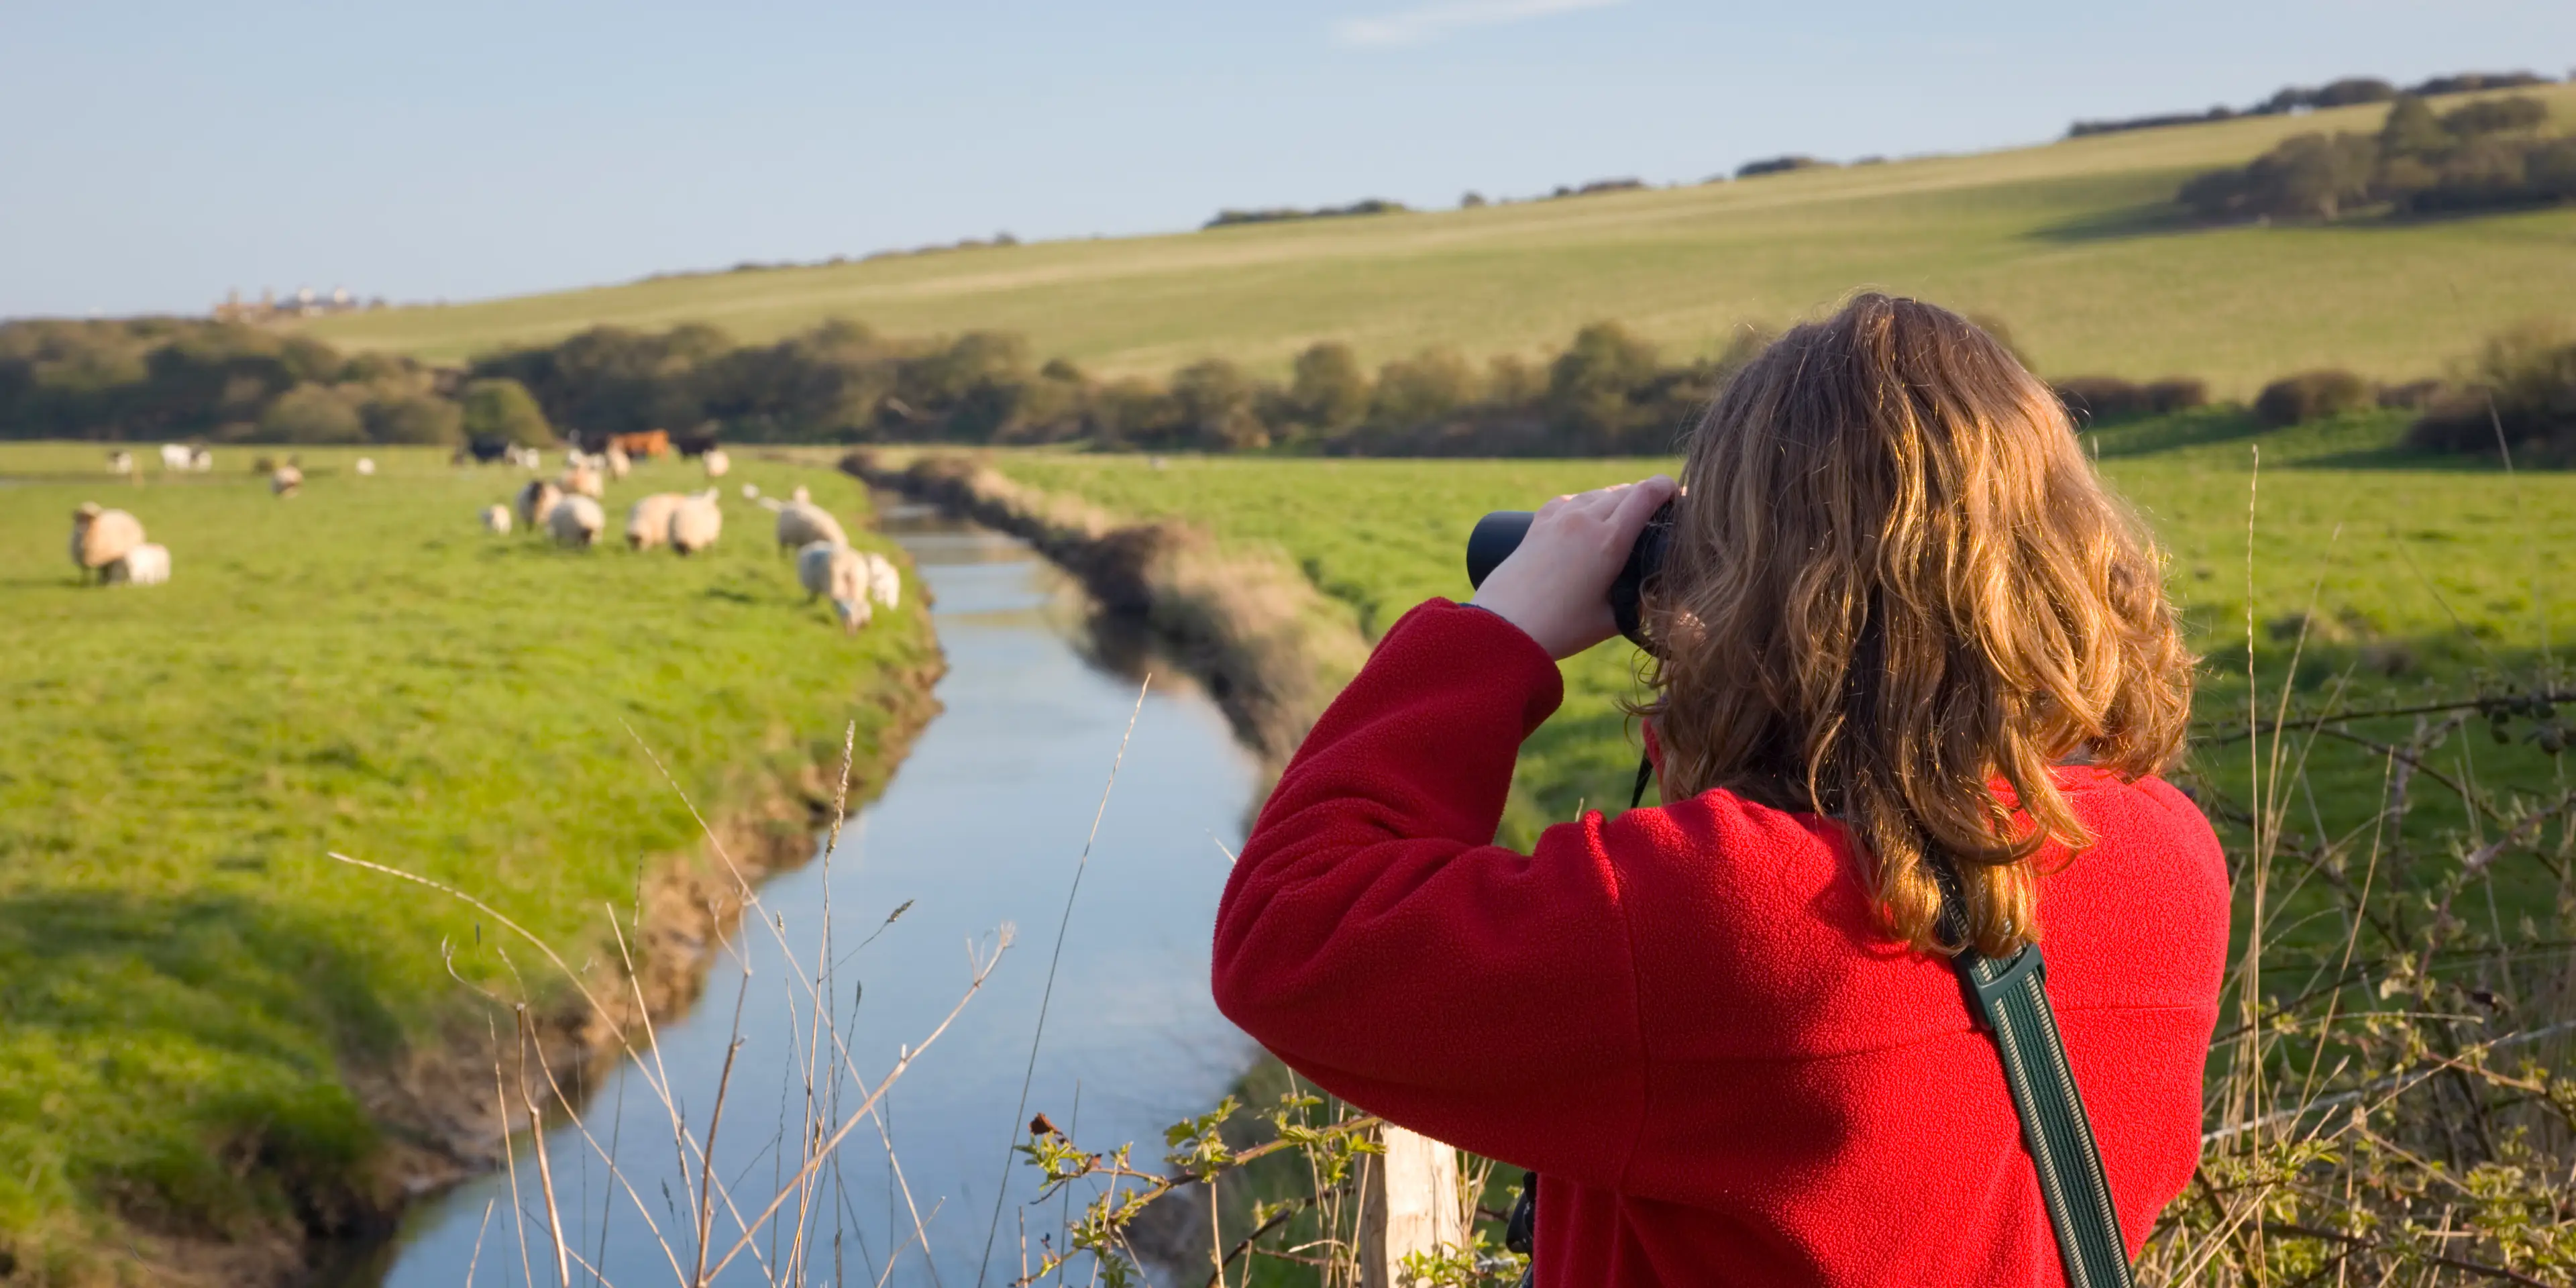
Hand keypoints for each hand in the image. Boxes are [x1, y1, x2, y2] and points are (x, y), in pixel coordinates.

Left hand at [1470, 475, 1677, 658]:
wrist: (1503, 626)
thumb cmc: (1559, 629)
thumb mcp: (1610, 620)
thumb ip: (1638, 606)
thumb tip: (1656, 600)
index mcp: (1609, 540)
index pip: (1647, 494)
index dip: (1669, 488)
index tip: (1680, 497)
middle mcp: (1585, 520)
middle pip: (1625, 491)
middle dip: (1646, 497)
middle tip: (1657, 515)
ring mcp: (1559, 518)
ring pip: (1598, 493)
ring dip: (1617, 499)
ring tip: (1625, 518)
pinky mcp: (1538, 523)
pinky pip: (1572, 501)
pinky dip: (1588, 504)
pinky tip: (1589, 516)